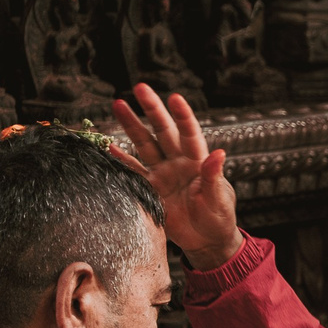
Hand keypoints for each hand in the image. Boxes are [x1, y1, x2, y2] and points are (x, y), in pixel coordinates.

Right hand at [111, 85, 242, 269]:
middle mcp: (178, 162)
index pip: (190, 133)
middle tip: (139, 87)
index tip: (174, 98)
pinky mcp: (151, 188)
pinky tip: (108, 145)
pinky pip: (133, 170)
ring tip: (118, 104)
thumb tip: (219, 154)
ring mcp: (163, 173)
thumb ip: (214, 177)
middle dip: (151, 109)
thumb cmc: (219, 218)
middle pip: (163, 131)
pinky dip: (121, 159)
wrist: (206, 240)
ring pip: (144, 144)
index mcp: (197, 161)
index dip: (182, 116)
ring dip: (132, 125)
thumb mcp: (219, 199)